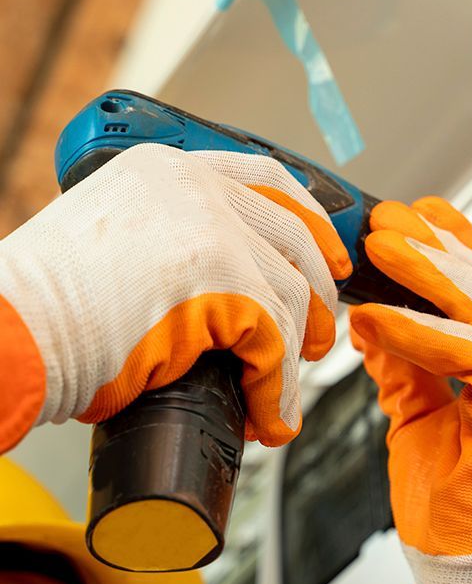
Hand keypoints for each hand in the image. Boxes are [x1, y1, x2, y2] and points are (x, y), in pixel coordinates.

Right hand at [0, 144, 349, 447]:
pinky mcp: (221, 284)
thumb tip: (233, 285)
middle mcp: (195, 190)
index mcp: (169, 170)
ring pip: (287, 295)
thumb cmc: (46, 302)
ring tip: (279, 390)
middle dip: (314, 291)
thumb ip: (176, 241)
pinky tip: (266, 413)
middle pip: (291, 235)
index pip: (266, 177)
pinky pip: (272, 342)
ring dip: (291, 353)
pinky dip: (276, 387)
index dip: (309, 219)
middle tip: (315, 334)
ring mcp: (212, 231)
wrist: (9, 331)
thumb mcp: (117, 238)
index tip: (329, 254)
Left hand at [350, 197, 471, 583]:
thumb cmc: (452, 509)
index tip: (420, 216)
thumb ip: (408, 367)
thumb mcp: (422, 420)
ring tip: (385, 244)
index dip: (460, 249)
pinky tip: (383, 317)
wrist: (469, 576)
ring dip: (433, 273)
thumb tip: (374, 319)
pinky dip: (425, 333)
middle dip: (441, 249)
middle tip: (392, 218)